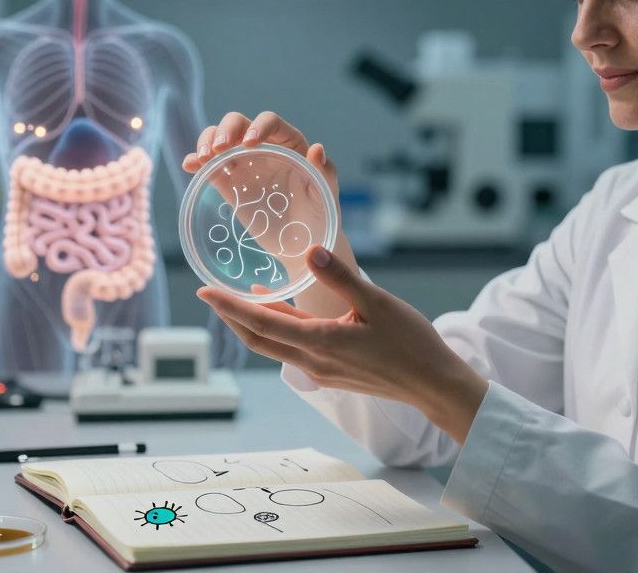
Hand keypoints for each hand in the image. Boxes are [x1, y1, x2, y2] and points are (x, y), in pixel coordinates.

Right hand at [184, 111, 355, 318]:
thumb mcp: (325, 194)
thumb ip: (324, 171)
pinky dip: (196, 160)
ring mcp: (243, 163)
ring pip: (220, 138)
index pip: (270, 122)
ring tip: (203, 157)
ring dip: (207, 140)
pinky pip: (209, 164)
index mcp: (290, 143)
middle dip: (226, 129)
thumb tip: (317, 149)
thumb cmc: (319, 214)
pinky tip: (190, 165)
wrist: (302, 243)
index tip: (250, 144)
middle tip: (219, 148)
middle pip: (239, 123)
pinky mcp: (228, 182)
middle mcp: (264, 146)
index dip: (258, 127)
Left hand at [197, 245, 488, 444]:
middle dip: (230, 317)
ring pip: (275, 346)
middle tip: (208, 294)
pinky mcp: (333, 372)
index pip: (262, 323)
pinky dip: (278, 330)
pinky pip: (293, 349)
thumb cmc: (412, 344)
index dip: (229, 307)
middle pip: (258, 340)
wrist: (434, 385)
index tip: (203, 292)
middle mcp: (314, 361)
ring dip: (253, 324)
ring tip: (238, 299)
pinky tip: (282, 312)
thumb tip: (308, 252)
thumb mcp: (378, 302)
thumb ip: (341, 277)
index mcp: (321, 342)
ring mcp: (322, 371)